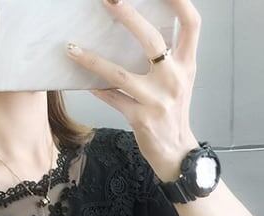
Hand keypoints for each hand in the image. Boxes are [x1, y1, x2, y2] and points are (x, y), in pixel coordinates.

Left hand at [65, 0, 201, 181]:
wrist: (176, 152)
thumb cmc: (173, 112)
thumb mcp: (179, 80)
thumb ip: (168, 56)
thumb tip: (138, 28)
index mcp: (187, 65)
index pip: (191, 23)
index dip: (180, 0)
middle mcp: (175, 79)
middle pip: (152, 40)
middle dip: (128, 16)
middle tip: (108, 0)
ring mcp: (157, 100)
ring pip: (120, 73)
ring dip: (93, 60)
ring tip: (71, 48)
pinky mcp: (141, 119)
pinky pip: (112, 98)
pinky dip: (96, 88)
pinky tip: (82, 80)